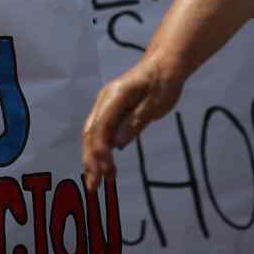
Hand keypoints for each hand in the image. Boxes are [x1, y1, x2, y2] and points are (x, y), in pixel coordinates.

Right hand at [82, 57, 185, 189]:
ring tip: (96, 183)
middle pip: (90, 133)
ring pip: (92, 135)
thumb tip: (117, 144)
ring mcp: (105, 106)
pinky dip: (99, 151)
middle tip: (93, 187)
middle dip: (90, 160)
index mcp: (114, 96)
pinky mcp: (111, 112)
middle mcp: (104, 101)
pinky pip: (100, 133)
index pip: (101, 127)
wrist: (163, 66)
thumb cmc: (163, 82)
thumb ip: (135, 122)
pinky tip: (103, 167)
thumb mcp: (155, 104)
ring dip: (92, 159)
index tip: (106, 172)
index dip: (100, 151)